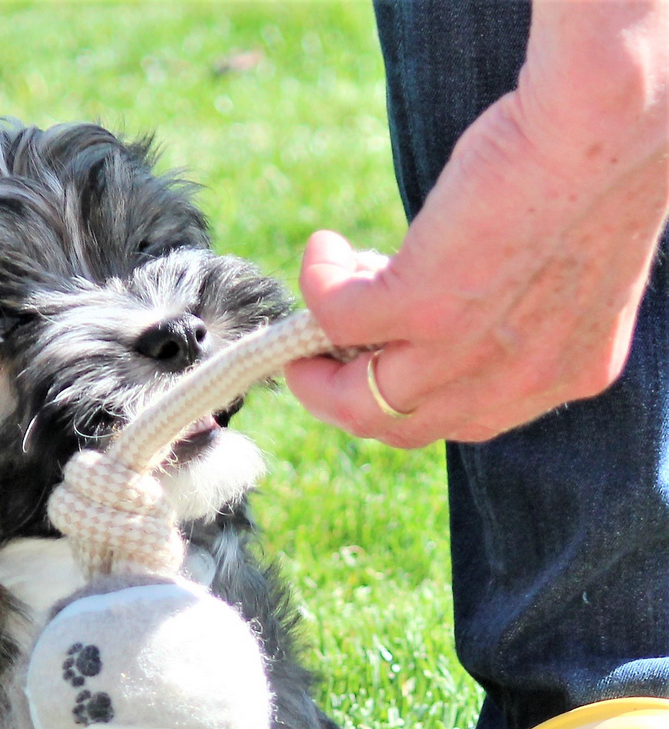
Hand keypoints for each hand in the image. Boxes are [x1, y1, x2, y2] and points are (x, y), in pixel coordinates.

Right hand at [287, 1, 668, 448]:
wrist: (609, 120)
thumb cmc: (601, 159)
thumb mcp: (569, 259)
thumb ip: (521, 297)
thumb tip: (450, 285)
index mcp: (567, 370)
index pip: (466, 417)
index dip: (409, 390)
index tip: (379, 354)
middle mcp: (519, 379)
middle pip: (400, 427)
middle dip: (343, 397)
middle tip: (316, 360)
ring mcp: (466, 350)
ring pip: (358, 402)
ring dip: (313, 368)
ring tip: (300, 325)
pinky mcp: (420, 306)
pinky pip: (336, 319)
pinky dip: (318, 282)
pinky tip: (325, 246)